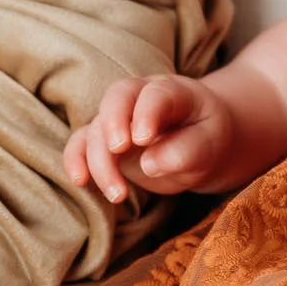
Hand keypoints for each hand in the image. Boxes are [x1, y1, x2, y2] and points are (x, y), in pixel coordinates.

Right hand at [64, 74, 232, 201]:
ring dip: (100, 161)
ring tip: (118, 194)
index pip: (156, 94)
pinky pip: (81, 144)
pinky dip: (75, 160)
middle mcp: (140, 98)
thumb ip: (187, 150)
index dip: (146, 112)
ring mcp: (118, 118)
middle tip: (119, 151)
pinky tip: (79, 180)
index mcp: (173, 91)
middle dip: (113, 123)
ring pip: (97, 128)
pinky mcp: (104, 141)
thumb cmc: (208, 138)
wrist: (201, 143)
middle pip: (117, 99)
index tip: (143, 139)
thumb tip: (150, 164)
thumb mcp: (211, 144)